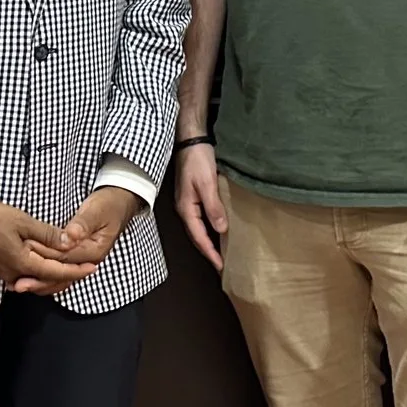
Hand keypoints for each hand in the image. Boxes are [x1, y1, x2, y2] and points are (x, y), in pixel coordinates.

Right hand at [0, 198, 96, 295]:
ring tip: (71, 266)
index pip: (57, 272)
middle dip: (69, 276)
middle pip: (48, 282)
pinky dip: (40, 274)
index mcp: (22, 264)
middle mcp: (14, 275)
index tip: (94, 267)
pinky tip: (46, 266)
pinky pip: (25, 278)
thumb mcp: (22, 221)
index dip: (77, 271)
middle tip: (87, 268)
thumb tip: (70, 243)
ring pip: (37, 281)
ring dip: (55, 276)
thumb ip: (47, 234)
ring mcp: (4, 275)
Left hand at [22, 186, 144, 290]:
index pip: (65, 258)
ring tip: (17, 285)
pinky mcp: (76, 257)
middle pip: (61, 275)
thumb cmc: (107, 204)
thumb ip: (82, 224)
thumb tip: (70, 237)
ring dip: (39, 282)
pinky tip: (28, 278)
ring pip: (59, 278)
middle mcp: (88, 261)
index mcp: (94, 251)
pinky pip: (58, 271)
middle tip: (17, 283)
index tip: (26, 256)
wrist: (118, 203)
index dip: (44, 258)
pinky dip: (43, 276)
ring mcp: (82, 261)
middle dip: (38, 279)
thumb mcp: (96, 211)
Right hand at [173, 144, 226, 268]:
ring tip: (221, 252)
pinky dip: (209, 227)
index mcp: (186, 208)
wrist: (190, 139)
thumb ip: (213, 207)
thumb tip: (221, 230)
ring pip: (199, 227)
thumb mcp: (207, 184)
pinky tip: (218, 229)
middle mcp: (184, 208)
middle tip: (222, 265)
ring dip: (209, 240)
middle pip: (197, 235)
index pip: (199, 237)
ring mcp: (187, 202)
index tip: (221, 267)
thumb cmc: (197, 160)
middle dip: (209, 251)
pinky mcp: (192, 195)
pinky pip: (201, 217)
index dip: (210, 252)